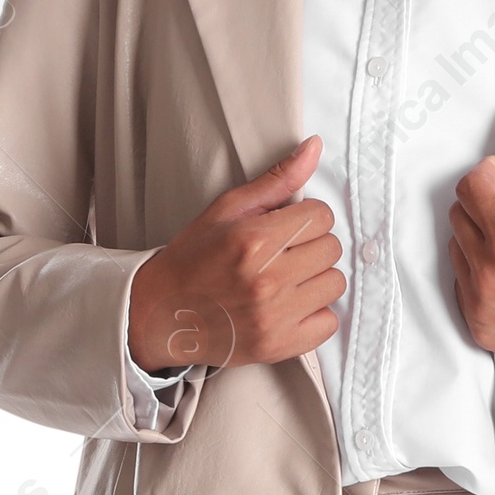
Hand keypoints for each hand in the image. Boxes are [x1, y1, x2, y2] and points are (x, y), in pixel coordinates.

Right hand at [126, 136, 343, 371]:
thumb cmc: (192, 258)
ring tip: (288, 278)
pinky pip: (329, 323)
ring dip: (317, 278)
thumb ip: (276, 180)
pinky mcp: (279, 346)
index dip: (306, 216)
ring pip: (335, 284)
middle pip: (332, 248)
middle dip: (312, 244)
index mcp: (253, 241)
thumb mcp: (226, 210)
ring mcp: (274, 317)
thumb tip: (314, 147)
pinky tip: (290, 305)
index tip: (287, 225)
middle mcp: (267, 280)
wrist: (160, 314)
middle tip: (285, 252)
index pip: (322, 215)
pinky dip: (316, 314)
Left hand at [448, 122, 494, 393]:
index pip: (469, 188)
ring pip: (457, 250)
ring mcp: (480, 305)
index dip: (486, 174)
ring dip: (477, 239)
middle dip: (482, 205)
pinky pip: (461, 285)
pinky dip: (477, 273)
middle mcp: (488, 275)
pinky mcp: (480, 328)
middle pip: (458, 216)